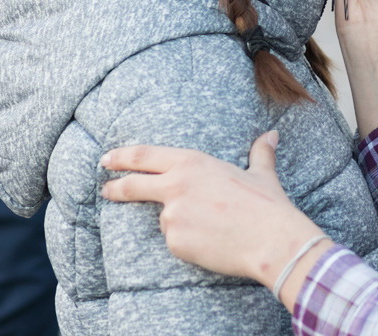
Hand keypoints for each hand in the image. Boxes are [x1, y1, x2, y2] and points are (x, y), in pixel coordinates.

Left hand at [100, 133, 329, 306]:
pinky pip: (176, 241)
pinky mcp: (175, 241)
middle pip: (134, 184)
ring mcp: (173, 215)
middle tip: (105, 188)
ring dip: (181, 223)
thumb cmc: (267, 205)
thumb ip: (260, 153)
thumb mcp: (262, 174)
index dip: (123, 157)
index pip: (145, 156)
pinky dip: (189, 241)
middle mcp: (176, 186)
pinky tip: (212, 241)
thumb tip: (272, 135)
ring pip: (167, 219)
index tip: (107, 159)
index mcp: (193, 163)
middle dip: (115, 186)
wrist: (270, 240)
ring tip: (214, 227)